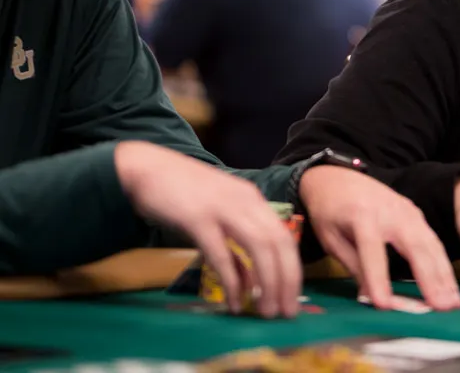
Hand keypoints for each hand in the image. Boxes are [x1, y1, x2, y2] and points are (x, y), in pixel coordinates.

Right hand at [114, 141, 301, 317]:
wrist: (145, 167)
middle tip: (286, 312)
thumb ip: (234, 245)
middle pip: (279, 244)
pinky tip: (234, 301)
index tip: (292, 298)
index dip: (292, 271)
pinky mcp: (198, 217)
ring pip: (260, 247)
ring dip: (268, 283)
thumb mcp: (218, 216)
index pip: (285, 239)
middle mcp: (245, 202)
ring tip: (268, 311)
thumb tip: (250, 283)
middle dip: (287, 281)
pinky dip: (232, 280)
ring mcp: (223, 208)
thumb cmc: (181, 194)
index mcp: (253, 201)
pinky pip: (222, 253)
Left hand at [299, 165, 459, 310]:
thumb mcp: (331, 239)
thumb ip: (353, 266)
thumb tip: (370, 298)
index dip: (378, 278)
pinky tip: (449, 285)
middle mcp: (390, 212)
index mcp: (362, 217)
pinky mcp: (416, 213)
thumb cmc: (330, 211)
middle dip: (430, 279)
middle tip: (442, 306)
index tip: (384, 304)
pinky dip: (443, 264)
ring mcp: (408, 211)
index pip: (372, 251)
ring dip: (444, 275)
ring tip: (453, 301)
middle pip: (414, 246)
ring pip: (430, 244)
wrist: (338, 177)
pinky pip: (432, 240)